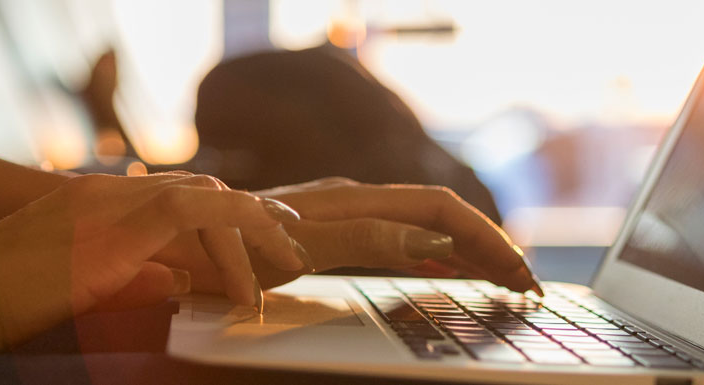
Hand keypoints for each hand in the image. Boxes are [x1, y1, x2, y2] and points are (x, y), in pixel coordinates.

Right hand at [0, 174, 299, 351]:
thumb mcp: (75, 289)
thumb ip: (128, 280)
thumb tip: (175, 284)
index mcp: (98, 202)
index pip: (181, 193)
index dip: (229, 212)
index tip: (263, 235)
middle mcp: (109, 193)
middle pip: (204, 189)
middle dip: (257, 215)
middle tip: (294, 245)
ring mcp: (110, 205)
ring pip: (208, 197)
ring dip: (255, 228)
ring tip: (288, 262)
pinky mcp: (112, 230)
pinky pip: (192, 216)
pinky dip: (229, 245)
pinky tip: (245, 286)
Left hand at [251, 178, 542, 293]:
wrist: (174, 239)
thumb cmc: (225, 248)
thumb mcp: (295, 251)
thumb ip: (361, 240)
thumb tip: (426, 239)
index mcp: (355, 201)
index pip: (442, 211)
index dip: (486, 238)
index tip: (520, 274)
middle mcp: (357, 201)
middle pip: (444, 216)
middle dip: (492, 247)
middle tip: (530, 287)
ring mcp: (348, 215)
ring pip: (428, 227)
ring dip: (471, 252)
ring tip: (507, 280)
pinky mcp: (337, 233)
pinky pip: (402, 240)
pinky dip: (438, 256)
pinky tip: (451, 271)